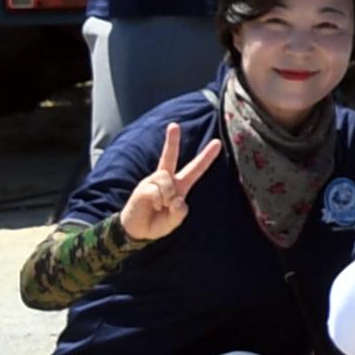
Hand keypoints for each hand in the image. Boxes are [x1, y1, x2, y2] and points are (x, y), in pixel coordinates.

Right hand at [118, 120, 222, 240]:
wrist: (137, 230)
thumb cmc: (158, 223)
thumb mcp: (174, 221)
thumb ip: (180, 213)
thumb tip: (178, 200)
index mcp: (180, 185)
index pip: (195, 169)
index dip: (206, 157)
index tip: (218, 142)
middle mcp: (166, 179)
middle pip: (169, 156)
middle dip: (171, 141)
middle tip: (173, 125)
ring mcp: (153, 182)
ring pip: (165, 180)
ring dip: (167, 196)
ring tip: (161, 207)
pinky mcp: (143, 187)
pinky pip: (155, 190)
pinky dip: (158, 201)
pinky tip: (153, 206)